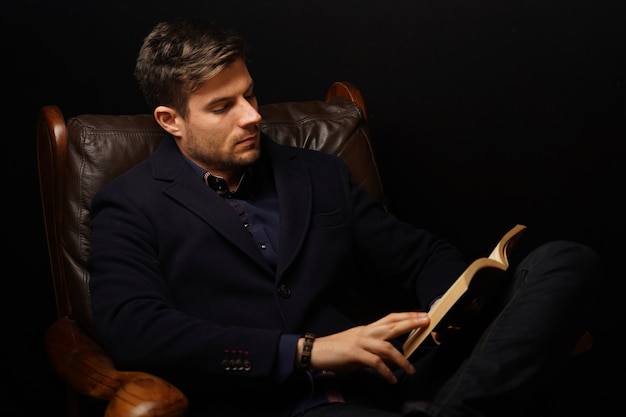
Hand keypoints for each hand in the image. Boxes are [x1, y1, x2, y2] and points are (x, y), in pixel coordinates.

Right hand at [302, 312, 429, 383]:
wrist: (315, 351)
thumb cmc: (337, 351)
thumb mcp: (360, 349)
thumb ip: (377, 352)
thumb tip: (395, 360)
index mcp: (367, 329)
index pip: (390, 318)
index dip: (406, 316)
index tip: (421, 315)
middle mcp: (366, 332)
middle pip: (392, 325)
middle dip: (411, 323)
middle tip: (426, 322)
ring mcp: (360, 342)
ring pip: (386, 346)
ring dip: (401, 358)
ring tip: (410, 370)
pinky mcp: (354, 354)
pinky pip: (375, 363)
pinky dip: (386, 372)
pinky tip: (392, 380)